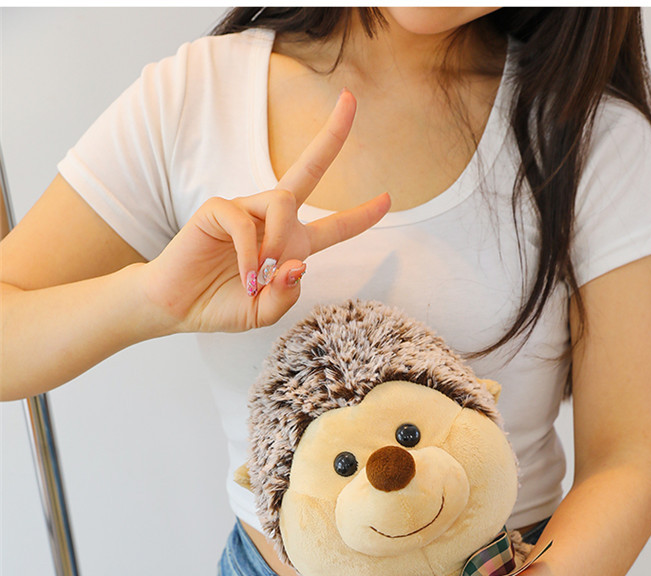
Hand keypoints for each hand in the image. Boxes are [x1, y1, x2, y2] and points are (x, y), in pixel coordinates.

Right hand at [142, 89, 389, 333]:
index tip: (387, 199)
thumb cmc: (219, 305)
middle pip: (308, 171)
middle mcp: (270, 220)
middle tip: (351, 100)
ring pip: (282, 202)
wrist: (176, 307)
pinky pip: (245, 223)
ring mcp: (244, 210)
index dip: (360, 216)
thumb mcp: (262, 313)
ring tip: (261, 276)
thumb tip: (297, 266)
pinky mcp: (217, 209)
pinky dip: (251, 254)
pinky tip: (246, 277)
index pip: (333, 227)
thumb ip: (286, 297)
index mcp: (289, 244)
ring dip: (279, 241)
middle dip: (332, 137)